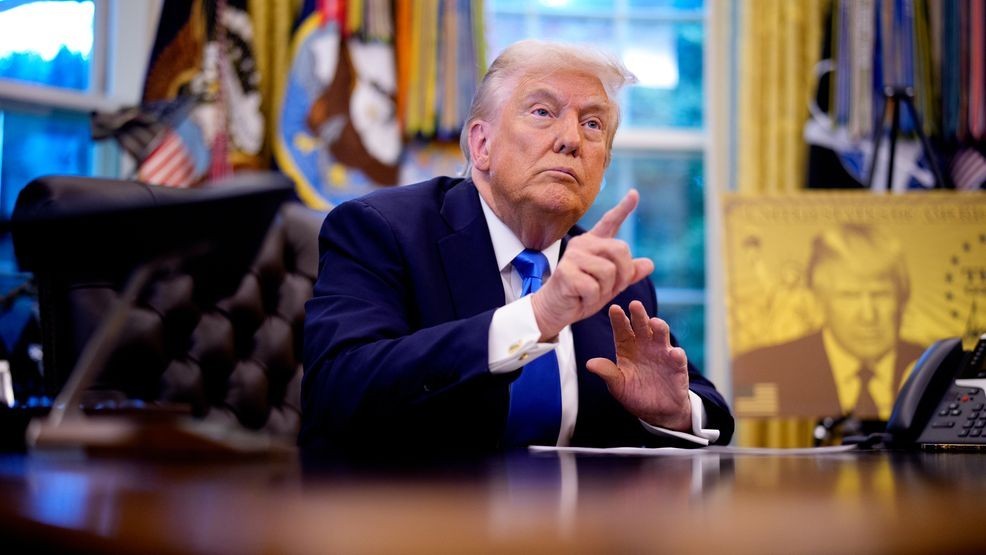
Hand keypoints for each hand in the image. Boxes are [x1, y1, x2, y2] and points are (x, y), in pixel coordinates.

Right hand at [530, 190, 653, 338]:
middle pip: (621, 250)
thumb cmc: (581, 295)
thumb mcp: (610, 285)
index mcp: (593, 244)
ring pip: (609, 271)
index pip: (610, 222)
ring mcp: (572, 257)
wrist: (555, 310)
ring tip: (589, 292)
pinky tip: (579, 298)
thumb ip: (628, 274)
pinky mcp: (565, 272)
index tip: (635, 193)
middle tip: (608, 288)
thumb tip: (650, 264)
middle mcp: (582, 244)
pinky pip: (594, 287)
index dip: (624, 208)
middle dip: (623, 274)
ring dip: (605, 290)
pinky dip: (591, 299)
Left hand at [586, 301, 691, 431]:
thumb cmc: (634, 393)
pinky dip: (676, 355)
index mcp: (627, 347)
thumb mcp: (617, 385)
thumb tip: (589, 364)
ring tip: (654, 323)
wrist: (657, 411)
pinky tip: (674, 353)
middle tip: (635, 304)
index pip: (622, 329)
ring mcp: (662, 353)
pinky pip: (677, 358)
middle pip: (641, 326)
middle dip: (638, 315)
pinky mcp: (677, 365)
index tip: (614, 309)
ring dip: (659, 327)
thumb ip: (607, 372)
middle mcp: (645, 345)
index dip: (619, 319)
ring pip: (661, 335)